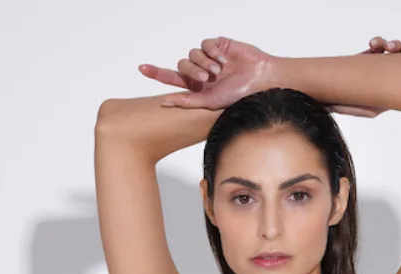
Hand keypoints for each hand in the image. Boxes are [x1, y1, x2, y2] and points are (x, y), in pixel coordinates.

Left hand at [138, 36, 276, 110]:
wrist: (259, 80)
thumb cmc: (238, 95)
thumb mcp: (210, 102)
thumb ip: (188, 101)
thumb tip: (165, 102)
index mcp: (197, 87)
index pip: (172, 78)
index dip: (157, 73)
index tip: (142, 69)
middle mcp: (201, 72)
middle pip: (182, 66)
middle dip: (192, 71)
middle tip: (207, 78)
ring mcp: (209, 58)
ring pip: (192, 55)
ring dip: (204, 63)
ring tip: (218, 71)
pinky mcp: (218, 46)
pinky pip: (205, 44)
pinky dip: (212, 52)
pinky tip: (224, 60)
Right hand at [324, 37, 400, 116]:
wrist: (320, 96)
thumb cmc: (336, 105)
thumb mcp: (355, 107)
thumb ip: (369, 104)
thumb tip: (384, 99)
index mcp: (385, 95)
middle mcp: (381, 82)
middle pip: (400, 63)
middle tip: (399, 47)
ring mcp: (374, 71)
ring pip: (389, 53)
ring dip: (389, 45)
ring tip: (382, 45)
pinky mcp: (365, 62)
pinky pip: (376, 50)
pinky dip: (377, 44)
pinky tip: (373, 44)